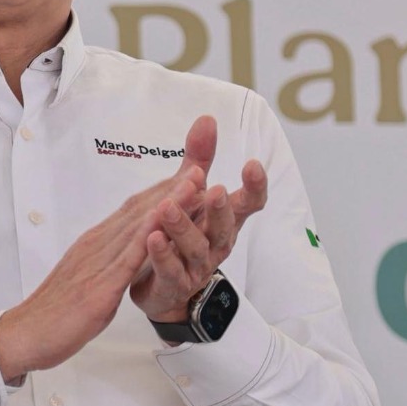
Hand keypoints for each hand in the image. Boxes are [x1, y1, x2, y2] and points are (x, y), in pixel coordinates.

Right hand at [0, 154, 204, 379]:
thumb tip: (123, 259)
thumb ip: (104, 266)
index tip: (183, 177)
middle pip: (138, 211)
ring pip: (139, 226)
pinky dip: (151, 234)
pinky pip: (130, 256)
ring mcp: (98, 263)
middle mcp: (96, 246)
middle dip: (170, 188)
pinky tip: (167, 219)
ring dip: (168, 201)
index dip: (159, 193)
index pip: (131, 213)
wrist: (26, 334)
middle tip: (198, 166)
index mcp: (93, 245)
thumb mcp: (85, 282)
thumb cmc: (53, 313)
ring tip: (194, 181)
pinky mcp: (101, 285)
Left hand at [130, 114, 267, 322]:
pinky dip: (162, 254)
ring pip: (195, 248)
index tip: (252, 165)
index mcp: (223, 219)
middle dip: (220, 209)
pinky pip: (170, 269)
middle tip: (215, 190)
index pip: (249, 203)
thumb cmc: (181, 236)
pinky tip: (152, 238)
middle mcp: (216, 242)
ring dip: (182, 227)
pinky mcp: (175, 283)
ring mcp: (198, 266)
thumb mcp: (191, 196)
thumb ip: (199, 160)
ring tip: (168, 208)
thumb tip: (207, 119)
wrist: (162, 286)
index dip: (254, 186)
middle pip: (225, 226)